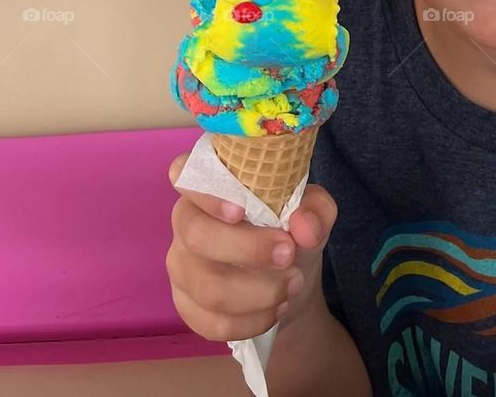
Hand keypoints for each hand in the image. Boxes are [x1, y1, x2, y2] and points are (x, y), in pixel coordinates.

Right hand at [166, 153, 337, 341]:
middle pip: (197, 235)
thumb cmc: (291, 232)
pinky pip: (210, 322)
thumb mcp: (312, 212)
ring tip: (293, 283)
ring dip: (258, 291)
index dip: (206, 193)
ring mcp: (182, 266)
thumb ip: (314, 209)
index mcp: (210, 184)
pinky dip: (251, 320)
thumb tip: (304, 226)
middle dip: (248, 248)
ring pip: (206, 285)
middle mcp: (186, 221)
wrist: (291, 285)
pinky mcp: (186, 306)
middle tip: (289, 253)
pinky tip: (276, 309)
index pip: (184, 174)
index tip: (241, 211)